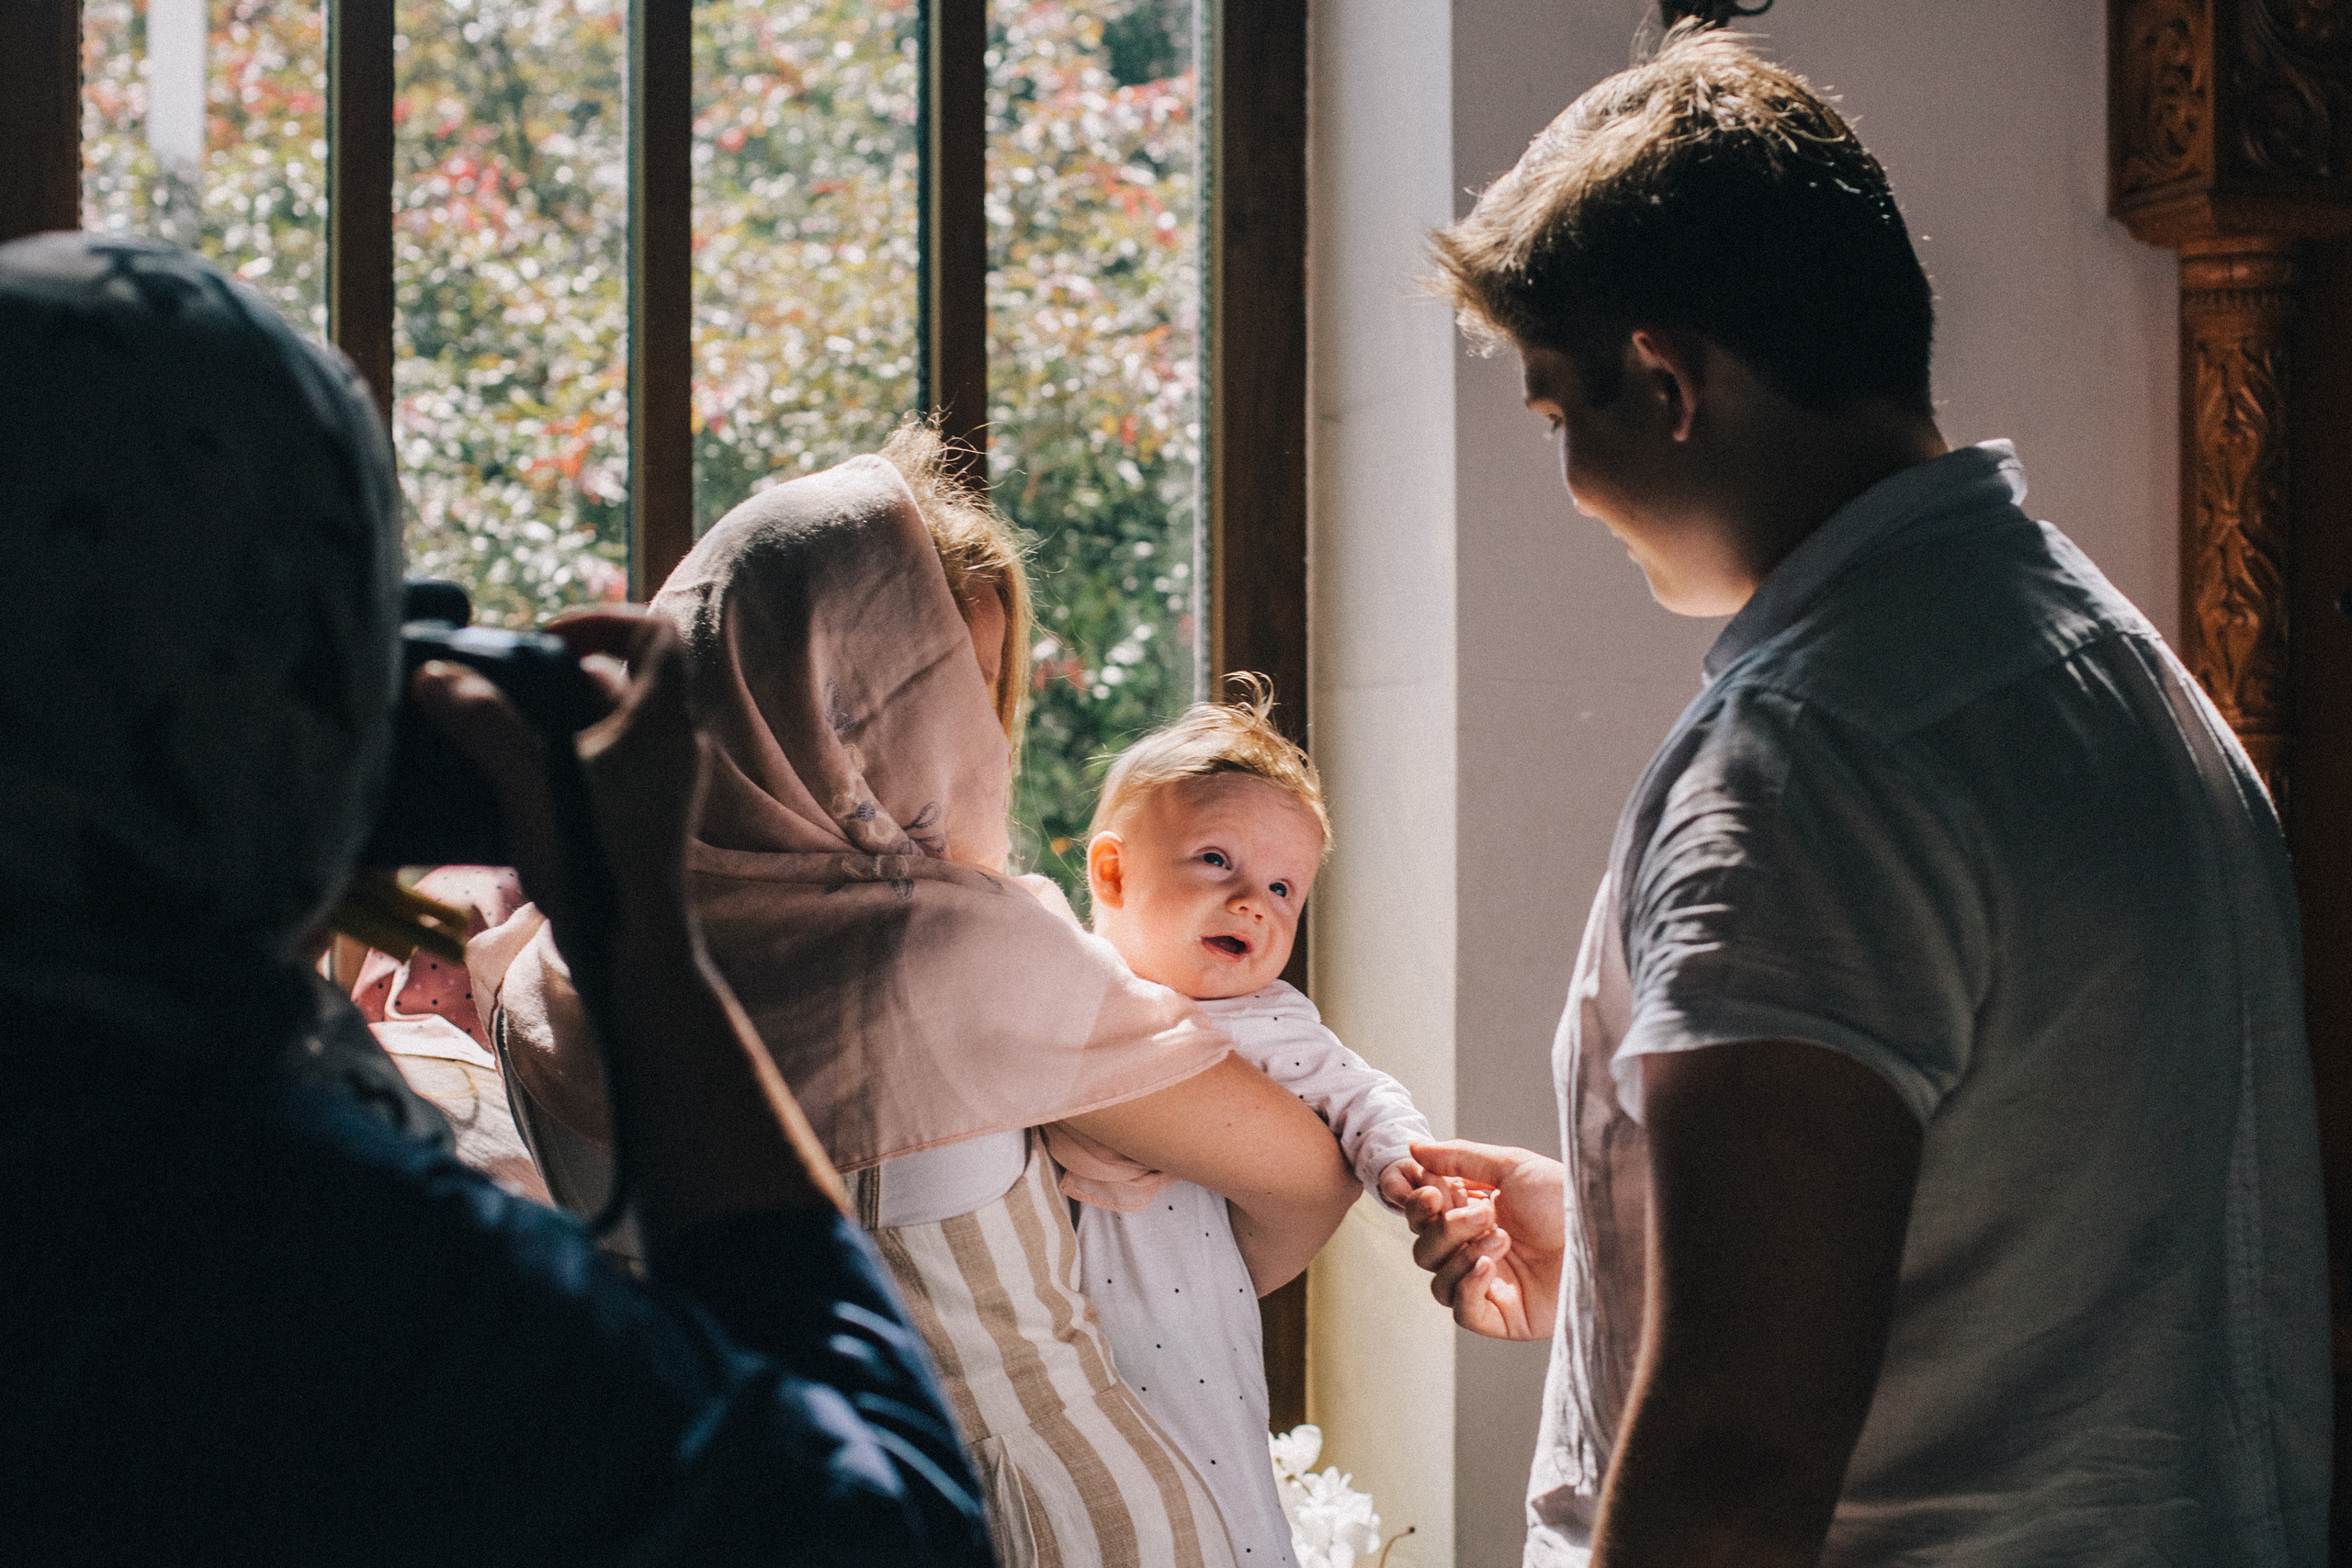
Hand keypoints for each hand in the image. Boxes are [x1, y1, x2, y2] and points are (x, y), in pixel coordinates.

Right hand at [412, 609, 703, 950]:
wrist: (632, 952)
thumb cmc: (595, 863)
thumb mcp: (531, 783)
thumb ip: (484, 725)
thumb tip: (437, 675)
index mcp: (664, 720)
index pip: (654, 634)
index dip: (602, 619)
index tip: (545, 636)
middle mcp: (674, 745)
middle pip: (617, 680)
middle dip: (554, 677)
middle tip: (499, 690)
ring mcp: (662, 785)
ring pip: (606, 728)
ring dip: (552, 722)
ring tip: (494, 735)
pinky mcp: (643, 819)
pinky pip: (604, 767)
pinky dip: (562, 760)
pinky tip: (512, 781)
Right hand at [1402, 1140, 1564, 1340]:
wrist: (1606, 1232)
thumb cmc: (1567, 1197)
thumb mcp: (1511, 1165)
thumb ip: (1458, 1157)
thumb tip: (1414, 1148)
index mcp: (1475, 1214)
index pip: (1424, 1217)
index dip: (1419, 1205)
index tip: (1431, 1191)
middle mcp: (1477, 1251)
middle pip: (1424, 1248)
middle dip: (1445, 1228)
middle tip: (1483, 1214)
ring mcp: (1490, 1286)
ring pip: (1437, 1280)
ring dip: (1459, 1254)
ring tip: (1500, 1237)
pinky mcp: (1503, 1317)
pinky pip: (1461, 1311)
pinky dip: (1466, 1286)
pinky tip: (1490, 1265)